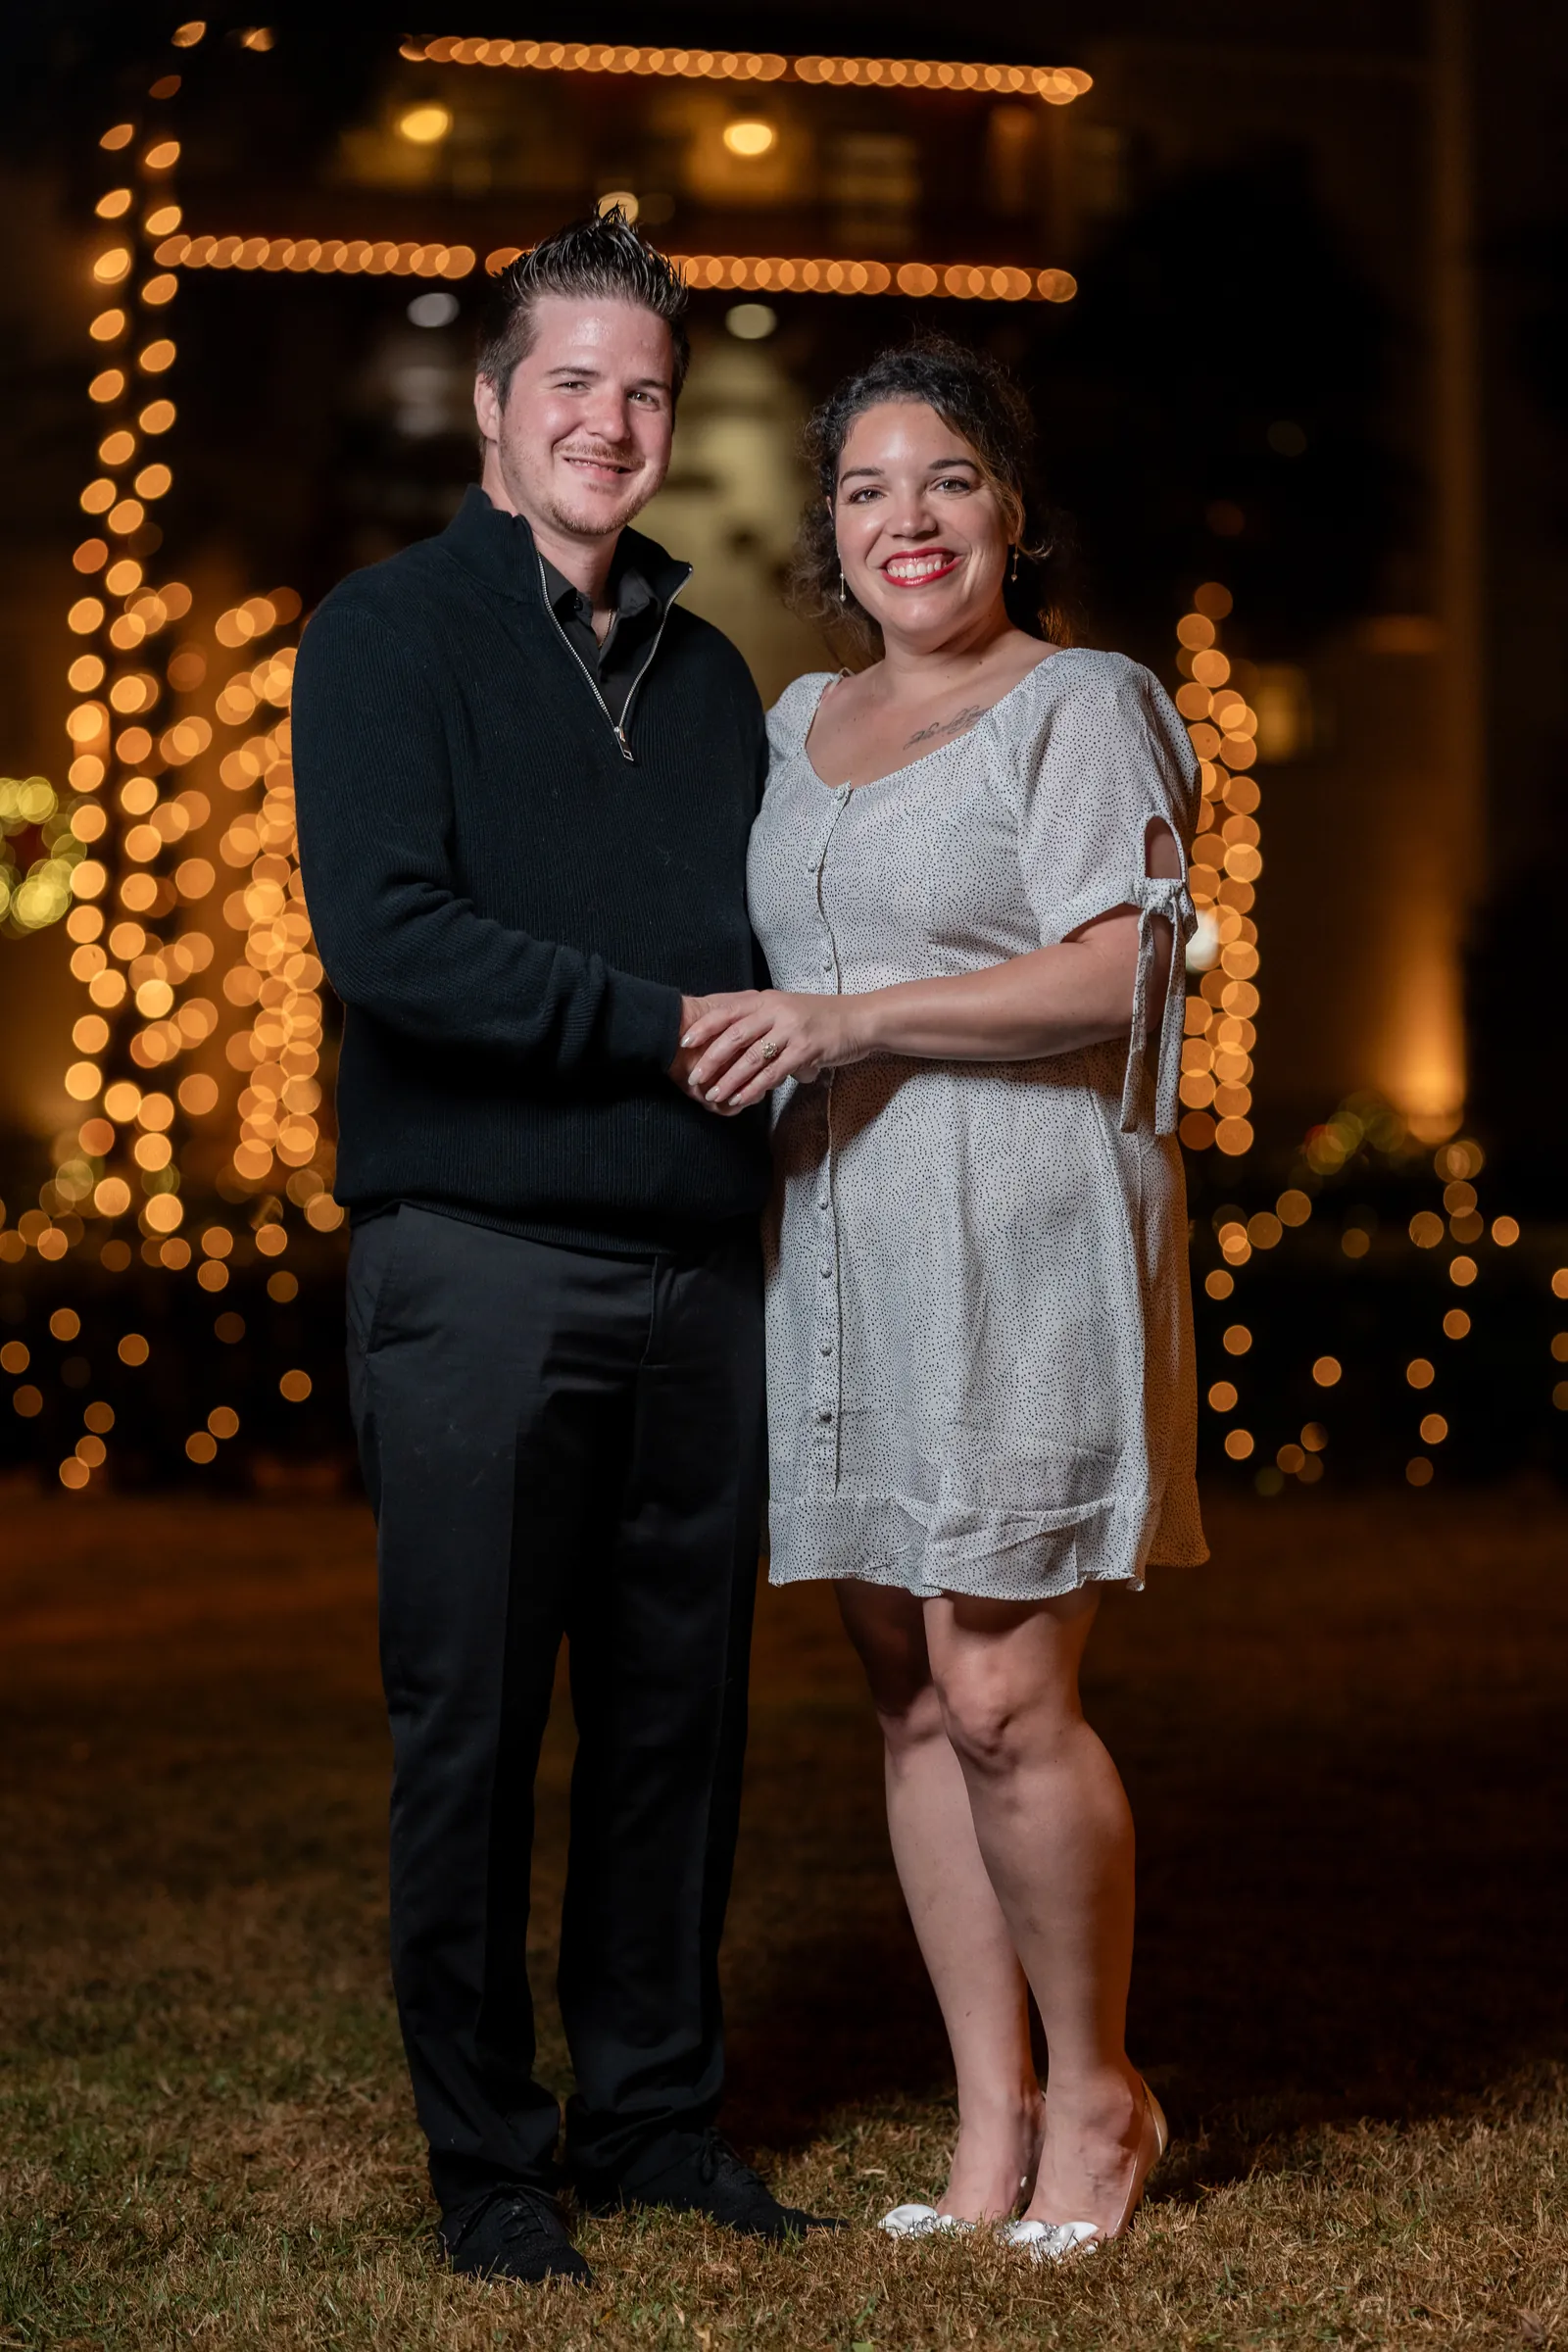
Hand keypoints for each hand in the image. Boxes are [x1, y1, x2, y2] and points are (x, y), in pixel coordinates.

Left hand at [682, 988, 872, 1111]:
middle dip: (710, 1059)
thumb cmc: (822, 1018)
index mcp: (767, 1000)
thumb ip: (762, 1022)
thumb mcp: (788, 1011)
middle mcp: (776, 1011)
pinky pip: (773, 1072)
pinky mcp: (806, 1049)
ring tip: (713, 1095)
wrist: (860, 1019)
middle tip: (694, 1078)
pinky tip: (741, 1100)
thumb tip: (734, 1042)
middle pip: (734, 1035)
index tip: (684, 1043)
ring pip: (751, 1057)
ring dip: (729, 1079)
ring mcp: (791, 1029)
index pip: (727, 1011)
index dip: (703, 1027)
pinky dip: (754, 1088)